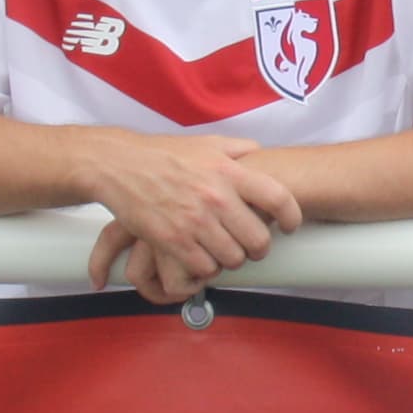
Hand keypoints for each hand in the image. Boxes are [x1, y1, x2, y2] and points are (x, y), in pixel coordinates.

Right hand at [76, 131, 304, 302]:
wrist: (120, 166)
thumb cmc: (164, 154)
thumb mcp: (207, 143)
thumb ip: (238, 150)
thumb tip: (260, 155)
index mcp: (229, 172)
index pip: (278, 199)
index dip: (292, 217)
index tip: (289, 226)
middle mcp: (216, 197)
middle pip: (258, 240)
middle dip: (259, 249)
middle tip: (252, 247)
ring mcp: (194, 222)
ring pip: (233, 259)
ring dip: (231, 259)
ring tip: (224, 251)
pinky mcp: (173, 241)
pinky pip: (204, 269)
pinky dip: (205, 268)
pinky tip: (201, 257)